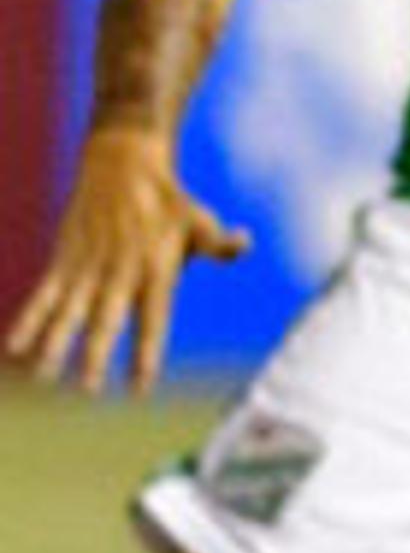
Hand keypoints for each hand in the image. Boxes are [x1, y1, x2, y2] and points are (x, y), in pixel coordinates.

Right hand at [4, 129, 250, 393]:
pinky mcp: (65, 259)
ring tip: (44, 377)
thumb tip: (244, 242)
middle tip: (87, 389)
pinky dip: (29, 320)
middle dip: (94, 354)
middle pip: (105, 319)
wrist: (121, 163)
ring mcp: (88, 265)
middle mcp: (119, 271)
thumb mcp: (201, 221)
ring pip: (68, 310)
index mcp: (156, 269)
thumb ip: (220, 245)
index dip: (144, 354)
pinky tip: (15, 349)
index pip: (151, 321)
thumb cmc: (169, 201)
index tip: (138, 387)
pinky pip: (44, 295)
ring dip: (54, 343)